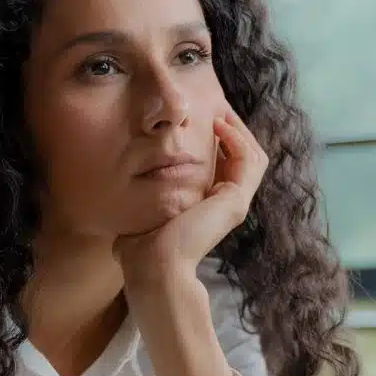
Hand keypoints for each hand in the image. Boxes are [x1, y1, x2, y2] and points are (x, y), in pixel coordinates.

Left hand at [114, 107, 268, 284]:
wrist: (152, 267)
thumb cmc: (141, 247)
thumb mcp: (144, 212)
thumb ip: (144, 200)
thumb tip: (122, 192)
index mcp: (209, 206)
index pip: (226, 166)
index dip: (220, 141)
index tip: (204, 119)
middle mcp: (227, 204)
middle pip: (245, 158)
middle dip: (234, 130)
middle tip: (217, 108)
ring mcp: (235, 203)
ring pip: (253, 156)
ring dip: (239, 130)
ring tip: (221, 112)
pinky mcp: (235, 201)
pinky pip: (248, 161)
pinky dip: (237, 139)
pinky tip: (219, 125)